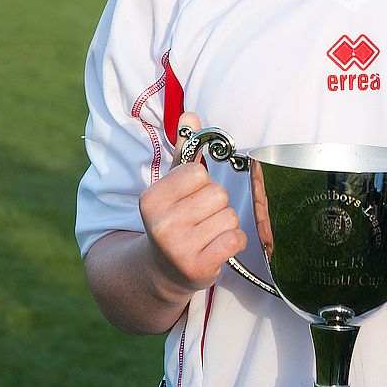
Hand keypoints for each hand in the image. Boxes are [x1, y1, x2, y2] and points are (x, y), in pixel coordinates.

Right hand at [138, 112, 247, 297]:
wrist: (163, 271)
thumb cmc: (173, 220)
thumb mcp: (171, 187)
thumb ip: (183, 150)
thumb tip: (190, 115)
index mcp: (151, 199)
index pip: (197, 172)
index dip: (201, 183)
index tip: (189, 198)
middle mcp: (160, 225)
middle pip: (217, 194)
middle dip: (216, 204)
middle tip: (200, 219)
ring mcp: (178, 249)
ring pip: (229, 216)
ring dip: (224, 224)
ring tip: (206, 234)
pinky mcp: (198, 268)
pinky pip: (235, 239)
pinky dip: (233, 242)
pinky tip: (216, 247)